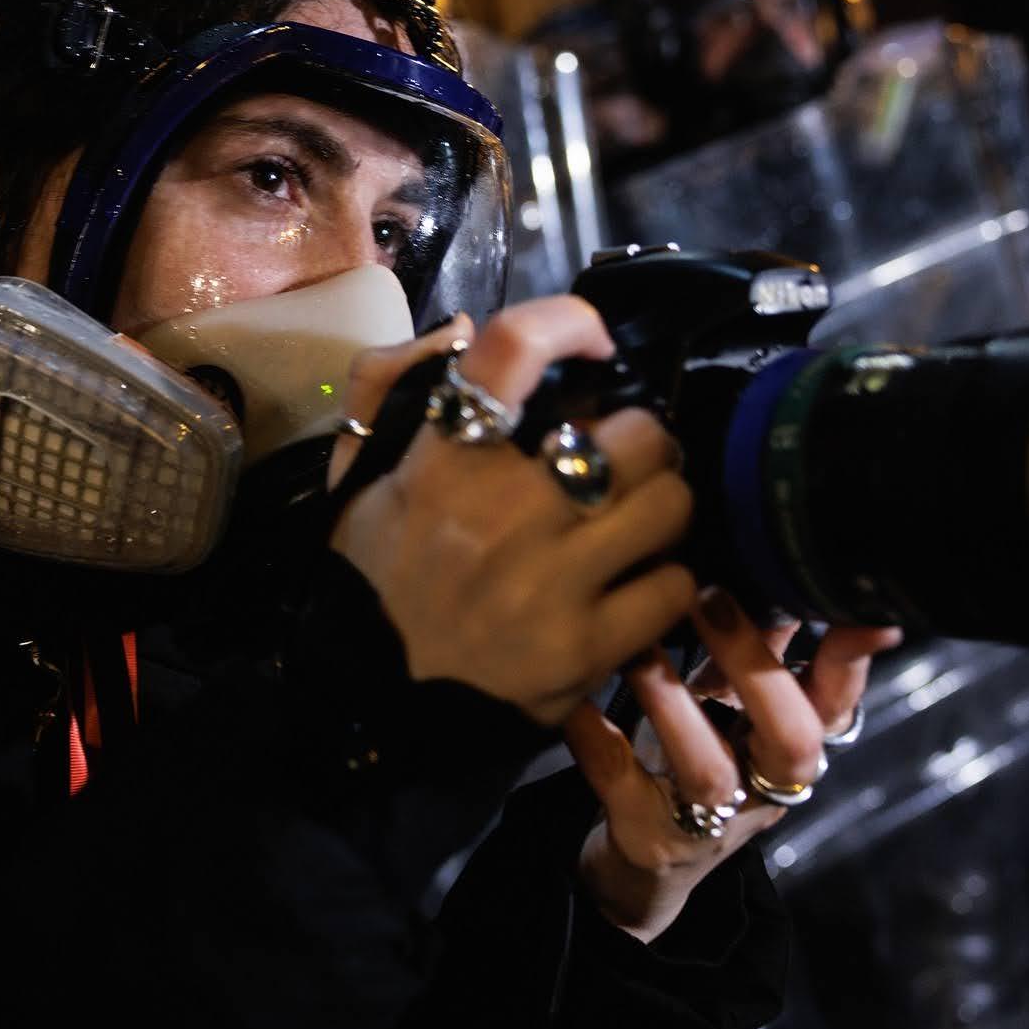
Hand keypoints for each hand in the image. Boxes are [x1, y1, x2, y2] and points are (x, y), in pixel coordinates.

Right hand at [328, 297, 697, 724]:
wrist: (370, 705)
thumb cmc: (370, 580)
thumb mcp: (355, 477)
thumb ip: (391, 385)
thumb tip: (465, 329)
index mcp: (441, 464)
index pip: (513, 352)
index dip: (569, 324)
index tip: (592, 342)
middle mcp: (501, 516)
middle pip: (633, 433)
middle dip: (640, 437)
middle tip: (627, 454)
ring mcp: (549, 586)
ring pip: (668, 504)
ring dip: (663, 502)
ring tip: (639, 516)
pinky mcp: (584, 650)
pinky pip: (673, 587)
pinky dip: (666, 581)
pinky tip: (635, 584)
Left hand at [565, 590, 899, 941]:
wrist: (651, 863)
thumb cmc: (705, 756)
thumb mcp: (742, 705)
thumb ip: (765, 643)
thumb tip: (775, 557)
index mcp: (794, 748)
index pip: (839, 702)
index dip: (852, 657)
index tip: (857, 608)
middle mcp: (764, 788)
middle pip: (792, 738)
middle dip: (756, 664)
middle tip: (711, 594)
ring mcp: (708, 820)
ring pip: (708, 769)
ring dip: (674, 701)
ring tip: (639, 644)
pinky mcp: (647, 836)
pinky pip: (621, 786)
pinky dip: (597, 738)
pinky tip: (574, 699)